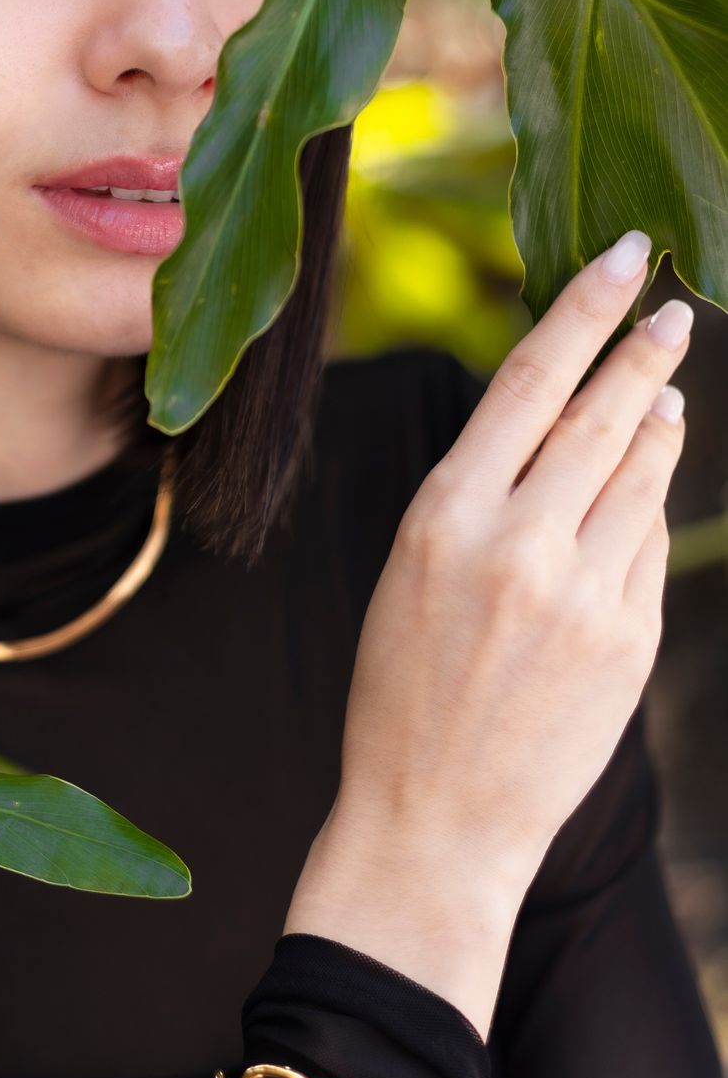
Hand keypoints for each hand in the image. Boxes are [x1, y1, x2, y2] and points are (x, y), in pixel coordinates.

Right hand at [285, 230, 690, 1035]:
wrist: (436, 819)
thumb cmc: (405, 692)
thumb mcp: (412, 573)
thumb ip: (483, 494)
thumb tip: (570, 418)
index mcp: (442, 516)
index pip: (528, 381)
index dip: (583, 310)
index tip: (624, 258)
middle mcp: (517, 544)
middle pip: (601, 415)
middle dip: (644, 351)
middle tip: (673, 307)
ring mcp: (582, 594)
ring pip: (642, 474)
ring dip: (658, 422)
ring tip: (666, 389)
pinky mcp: (629, 639)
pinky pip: (648, 544)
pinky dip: (652, 501)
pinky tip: (649, 479)